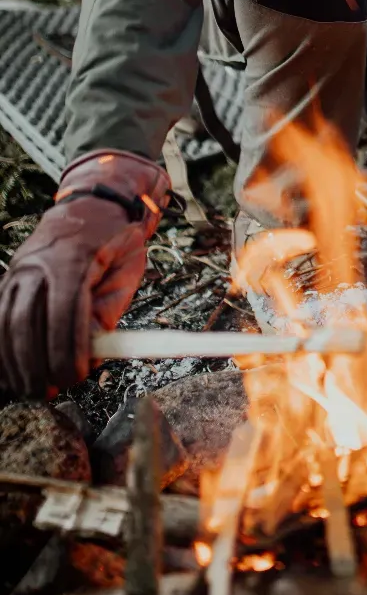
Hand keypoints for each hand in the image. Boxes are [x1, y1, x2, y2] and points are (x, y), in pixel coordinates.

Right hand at [0, 150, 170, 396]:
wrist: (91, 202)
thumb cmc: (115, 239)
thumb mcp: (126, 268)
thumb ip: (108, 310)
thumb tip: (92, 352)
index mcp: (72, 259)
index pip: (64, 311)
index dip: (67, 348)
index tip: (76, 376)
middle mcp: (38, 263)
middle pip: (26, 320)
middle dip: (35, 362)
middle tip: (47, 392)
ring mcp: (18, 269)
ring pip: (3, 320)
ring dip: (12, 360)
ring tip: (26, 388)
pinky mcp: (9, 277)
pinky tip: (6, 371)